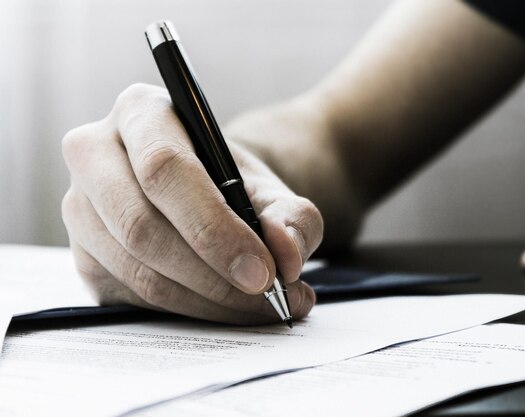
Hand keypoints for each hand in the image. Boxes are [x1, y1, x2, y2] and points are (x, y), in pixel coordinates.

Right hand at [61, 83, 321, 323]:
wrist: (203, 192)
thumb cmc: (232, 183)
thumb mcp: (272, 189)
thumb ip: (292, 217)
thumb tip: (285, 256)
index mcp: (140, 112)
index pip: (164, 169)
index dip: (215, 227)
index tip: (264, 272)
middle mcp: (95, 155)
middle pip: (141, 227)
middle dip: (213, 276)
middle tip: (269, 298)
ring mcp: (79, 209)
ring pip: (137, 271)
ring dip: (207, 301)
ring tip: (262, 307)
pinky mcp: (83, 257)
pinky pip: (132, 298)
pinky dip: (188, 312)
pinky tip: (226, 309)